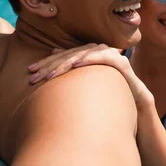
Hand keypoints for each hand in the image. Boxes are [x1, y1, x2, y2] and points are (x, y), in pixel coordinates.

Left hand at [28, 44, 153, 108]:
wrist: (136, 112)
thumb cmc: (110, 103)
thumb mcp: (86, 90)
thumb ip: (72, 76)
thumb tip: (51, 61)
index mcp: (90, 57)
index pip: (65, 55)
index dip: (47, 62)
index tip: (29, 72)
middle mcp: (100, 53)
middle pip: (71, 53)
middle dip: (50, 64)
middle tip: (33, 75)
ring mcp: (112, 56)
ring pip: (84, 53)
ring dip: (65, 63)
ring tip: (50, 75)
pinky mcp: (122, 64)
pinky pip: (104, 57)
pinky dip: (89, 59)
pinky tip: (75, 65)